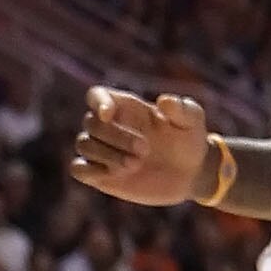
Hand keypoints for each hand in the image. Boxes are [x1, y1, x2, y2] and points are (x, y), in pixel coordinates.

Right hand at [71, 89, 210, 207]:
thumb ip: (182, 109)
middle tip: (145, 150)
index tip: (109, 114)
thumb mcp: (193, 120)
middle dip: (115, 136)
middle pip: (91, 123)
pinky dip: (89, 171)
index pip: (97, 95)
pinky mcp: (101, 175)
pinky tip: (115, 174)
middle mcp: (111, 126)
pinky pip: (78, 169)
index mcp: (127, 107)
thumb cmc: (190, 139)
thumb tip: (164, 101)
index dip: (98, 102)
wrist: (192, 173)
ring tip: (136, 164)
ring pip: (84, 145)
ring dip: (106, 155)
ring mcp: (104, 151)